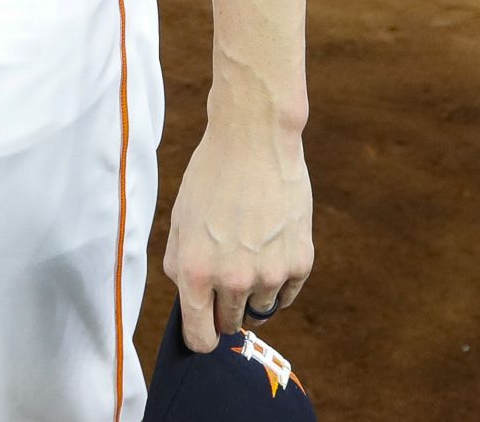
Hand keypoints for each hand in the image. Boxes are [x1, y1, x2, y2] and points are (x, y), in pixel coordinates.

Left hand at [163, 116, 312, 352]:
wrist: (254, 142)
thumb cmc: (210, 177)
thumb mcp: (179, 219)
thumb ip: (178, 264)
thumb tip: (188, 300)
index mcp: (194, 271)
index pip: (200, 337)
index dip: (200, 338)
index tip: (203, 331)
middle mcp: (232, 280)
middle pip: (230, 325)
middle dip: (223, 309)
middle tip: (223, 274)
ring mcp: (270, 275)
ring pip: (260, 310)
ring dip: (252, 291)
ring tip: (246, 249)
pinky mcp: (301, 264)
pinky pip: (287, 294)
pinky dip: (277, 281)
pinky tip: (268, 247)